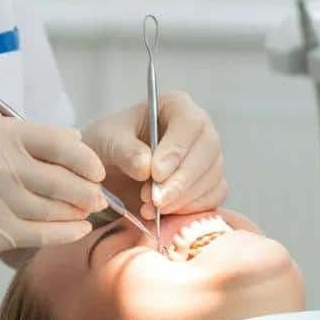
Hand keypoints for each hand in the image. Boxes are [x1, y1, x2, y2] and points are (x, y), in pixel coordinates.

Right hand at [0, 116, 107, 258]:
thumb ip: (27, 136)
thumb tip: (75, 141)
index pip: (56, 141)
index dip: (84, 157)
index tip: (96, 167)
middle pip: (59, 177)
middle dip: (87, 189)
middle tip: (98, 193)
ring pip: (51, 209)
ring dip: (78, 212)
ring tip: (90, 211)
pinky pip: (36, 234)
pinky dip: (63, 233)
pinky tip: (76, 229)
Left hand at [81, 91, 226, 218]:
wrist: (107, 170)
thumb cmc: (109, 144)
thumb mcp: (107, 141)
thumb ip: (125, 151)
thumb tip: (146, 166)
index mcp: (175, 106)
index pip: (189, 123)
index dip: (176, 149)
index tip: (156, 173)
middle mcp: (198, 130)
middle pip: (208, 151)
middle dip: (181, 181)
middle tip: (155, 200)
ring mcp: (207, 158)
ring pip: (212, 178)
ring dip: (182, 198)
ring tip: (150, 207)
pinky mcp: (208, 185)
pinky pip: (212, 198)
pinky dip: (190, 210)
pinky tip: (163, 213)